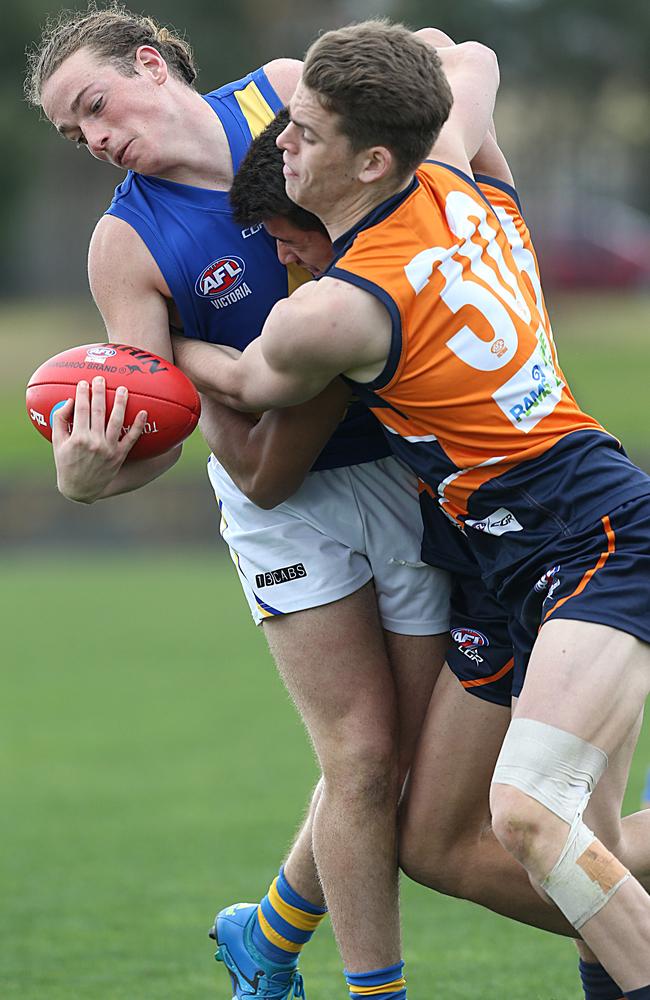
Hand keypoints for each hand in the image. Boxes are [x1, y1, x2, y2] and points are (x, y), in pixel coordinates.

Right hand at [51, 376, 147, 502]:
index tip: (84, 382)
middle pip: (99, 411)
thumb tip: (70, 400)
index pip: (81, 409)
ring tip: (123, 389)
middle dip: (100, 392)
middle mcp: (94, 442)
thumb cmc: (66, 463)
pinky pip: (131, 438)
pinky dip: (139, 426)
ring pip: (117, 421)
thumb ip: (60, 420)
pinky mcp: (119, 455)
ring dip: (121, 403)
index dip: (83, 394)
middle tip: (102, 378)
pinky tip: (144, 412)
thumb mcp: (57, 443)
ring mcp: (109, 448)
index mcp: (78, 437)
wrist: (81, 488)